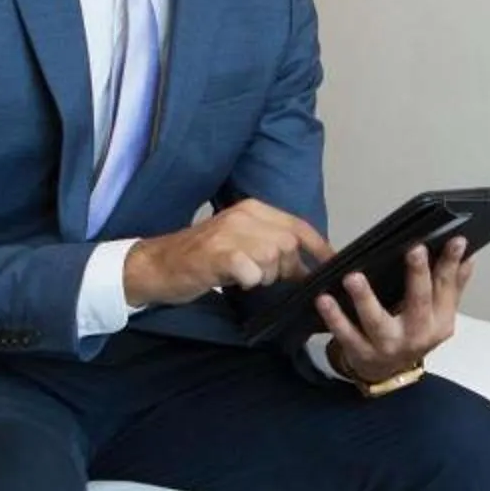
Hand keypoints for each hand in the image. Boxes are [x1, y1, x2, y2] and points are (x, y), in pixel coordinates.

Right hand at [125, 199, 331, 307]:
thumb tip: (305, 264)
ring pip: (273, 258)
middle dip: (286, 267)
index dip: (320, 247)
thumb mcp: (239, 242)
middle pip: (289, 244)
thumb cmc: (201, 257)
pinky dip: (249, 282)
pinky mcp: (218, 254)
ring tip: (244, 277)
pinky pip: (252, 273)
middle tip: (264, 277)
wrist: (157, 264)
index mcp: (252, 208)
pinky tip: (233, 280)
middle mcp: (243, 215)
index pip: (298, 225)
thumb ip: (271, 245)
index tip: (332, 265)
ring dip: (265, 276)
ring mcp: (229, 233)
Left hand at [315, 239, 471, 385]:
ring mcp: (388, 345)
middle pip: (418, 302)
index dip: (451, 263)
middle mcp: (417, 334)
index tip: (456, 240)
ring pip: (377, 321)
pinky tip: (324, 299)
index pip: (446, 287)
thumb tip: (468, 256)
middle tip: (414, 250)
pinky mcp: (361, 353)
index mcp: (439, 321)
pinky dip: (334, 318)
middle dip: (417, 276)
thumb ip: (451, 286)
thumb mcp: (438, 315)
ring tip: (353, 277)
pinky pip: (346, 334)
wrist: (388, 374)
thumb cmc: (414, 335)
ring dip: (364, 298)